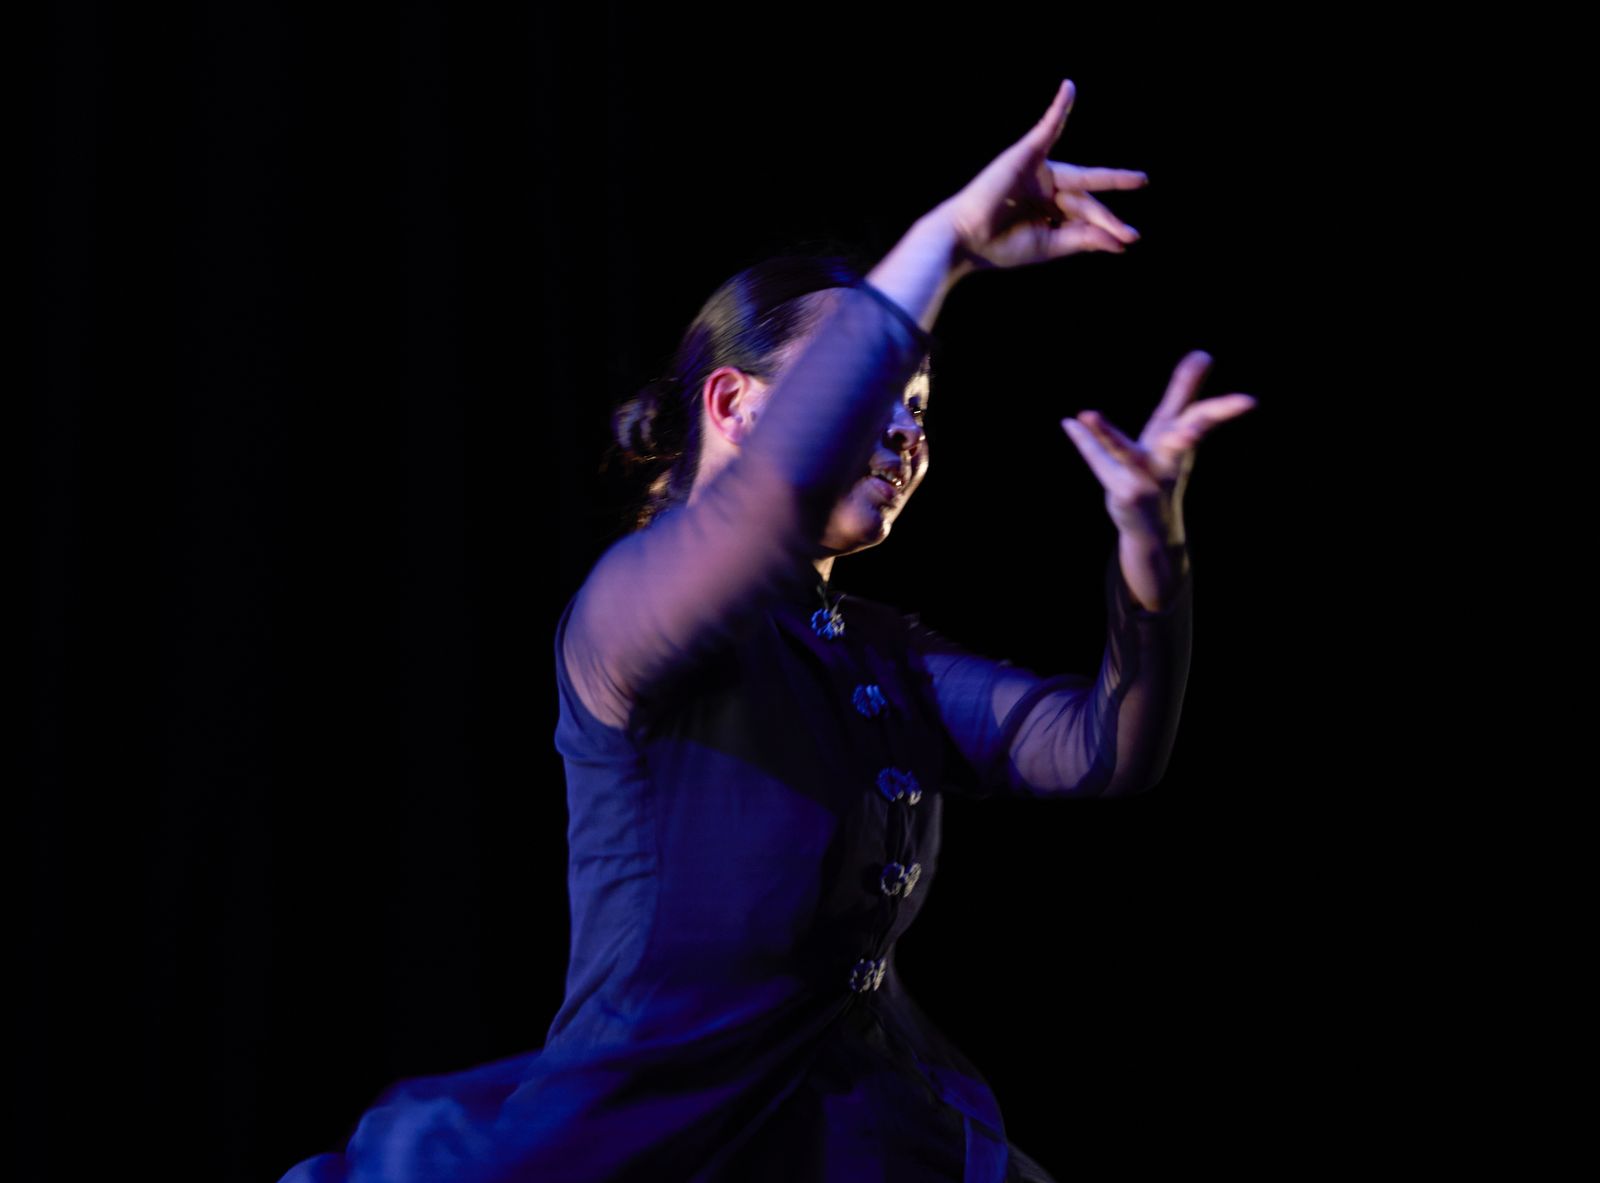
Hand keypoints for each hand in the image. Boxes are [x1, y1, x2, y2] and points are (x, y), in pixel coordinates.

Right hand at [937, 79, 1146, 273]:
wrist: (968, 239)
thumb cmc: (1001, 246)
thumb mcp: (1049, 245)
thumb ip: (1083, 238)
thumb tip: (1122, 240)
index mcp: (1047, 211)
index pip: (1084, 215)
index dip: (1106, 229)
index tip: (1129, 242)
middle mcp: (1044, 188)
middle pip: (1085, 199)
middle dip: (1106, 217)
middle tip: (1131, 235)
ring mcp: (1037, 170)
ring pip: (1081, 178)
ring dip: (1110, 179)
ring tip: (1139, 181)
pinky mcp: (1026, 153)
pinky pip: (1047, 126)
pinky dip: (1059, 107)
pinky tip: (1069, 88)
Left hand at [1060, 351, 1256, 544]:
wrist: (1152, 526)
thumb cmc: (1162, 467)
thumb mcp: (1172, 427)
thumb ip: (1183, 391)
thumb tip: (1203, 353)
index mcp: (1180, 441)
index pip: (1205, 420)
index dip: (1227, 409)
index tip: (1251, 402)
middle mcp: (1167, 460)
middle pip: (1179, 442)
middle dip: (1188, 434)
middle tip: (1191, 432)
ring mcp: (1145, 478)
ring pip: (1127, 455)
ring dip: (1109, 436)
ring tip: (1089, 414)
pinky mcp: (1122, 492)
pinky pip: (1100, 462)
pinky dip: (1086, 441)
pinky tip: (1073, 421)